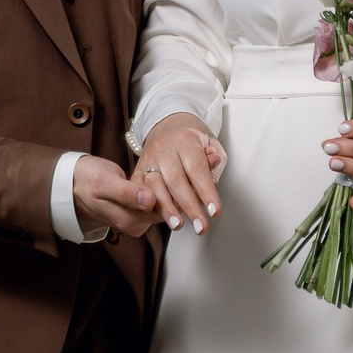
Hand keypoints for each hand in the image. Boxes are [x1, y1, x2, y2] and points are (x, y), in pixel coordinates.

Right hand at [71, 156, 162, 237]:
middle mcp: (133, 225)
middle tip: (146, 172)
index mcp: (128, 220)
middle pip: (163, 209)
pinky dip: (151, 190)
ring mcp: (134, 221)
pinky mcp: (135, 215)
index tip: (153, 174)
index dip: (163, 191)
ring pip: (158, 206)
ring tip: (141, 176)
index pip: (162, 211)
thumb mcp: (105, 182)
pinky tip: (140, 181)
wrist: (73, 182)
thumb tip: (149, 201)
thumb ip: (127, 193)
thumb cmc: (87, 179)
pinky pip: (152, 203)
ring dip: (155, 189)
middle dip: (160, 189)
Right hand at [133, 114, 227, 235]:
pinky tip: (157, 219)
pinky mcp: (137, 172)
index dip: (206, 192)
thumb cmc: (191, 140)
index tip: (214, 211)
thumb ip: (214, 161)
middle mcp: (163, 150)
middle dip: (189, 208)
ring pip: (154, 188)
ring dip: (167, 210)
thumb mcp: (210, 143)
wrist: (167, 126)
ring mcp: (148, 161)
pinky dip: (147, 207)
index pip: (197, 170)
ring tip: (178, 225)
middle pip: (176, 181)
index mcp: (185, 140)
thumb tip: (212, 176)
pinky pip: (139, 192)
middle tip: (201, 227)